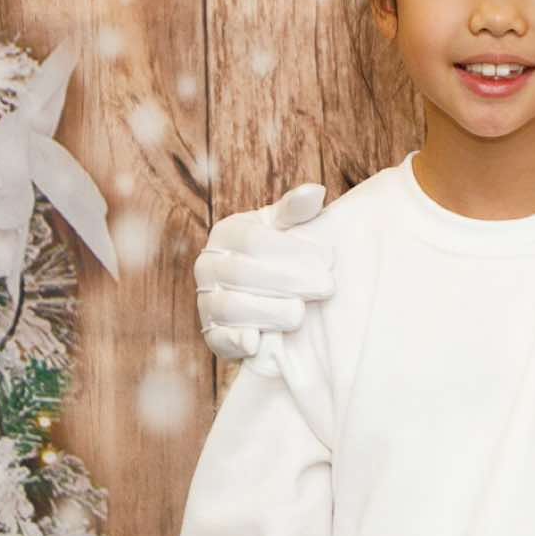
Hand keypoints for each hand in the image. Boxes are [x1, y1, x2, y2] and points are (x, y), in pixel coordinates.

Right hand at [194, 183, 332, 361]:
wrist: (273, 291)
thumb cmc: (284, 251)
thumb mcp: (291, 226)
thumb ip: (298, 210)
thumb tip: (315, 192)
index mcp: (227, 233)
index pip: (253, 240)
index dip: (291, 251)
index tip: (328, 259)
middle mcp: (208, 265)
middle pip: (242, 273)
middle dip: (289, 281)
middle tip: (327, 287)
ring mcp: (206, 300)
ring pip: (230, 307)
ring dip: (270, 312)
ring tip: (300, 313)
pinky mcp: (211, 333)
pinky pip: (217, 338)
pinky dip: (234, 341)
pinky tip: (257, 343)